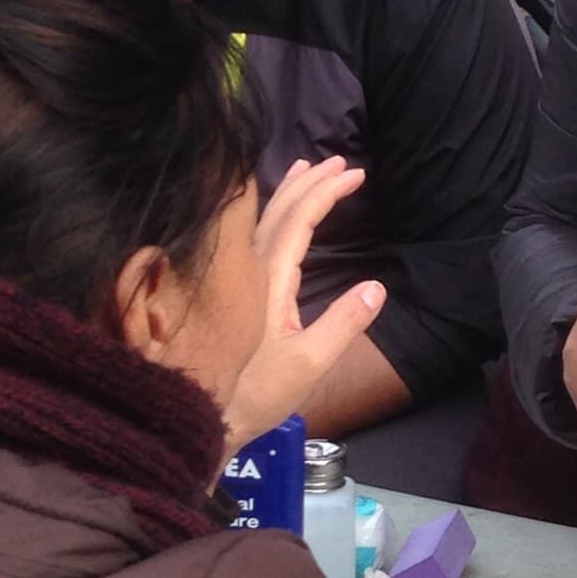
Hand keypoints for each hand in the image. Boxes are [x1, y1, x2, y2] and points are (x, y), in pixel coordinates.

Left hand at [222, 158, 386, 456]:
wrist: (199, 414)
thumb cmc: (255, 393)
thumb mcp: (308, 364)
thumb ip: (343, 324)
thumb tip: (377, 287)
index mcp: (269, 280)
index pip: (299, 220)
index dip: (326, 192)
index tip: (356, 174)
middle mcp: (249, 270)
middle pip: (279, 210)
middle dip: (311, 182)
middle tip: (342, 162)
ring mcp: (238, 279)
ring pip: (262, 220)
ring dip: (288, 192)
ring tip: (307, 170)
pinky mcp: (233, 292)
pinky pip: (254, 236)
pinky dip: (272, 214)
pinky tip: (277, 217)